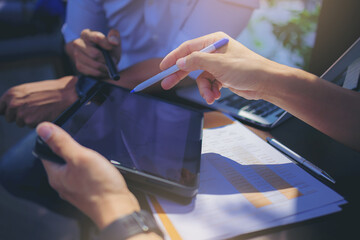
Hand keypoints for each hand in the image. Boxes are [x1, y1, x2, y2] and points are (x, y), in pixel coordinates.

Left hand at [0, 76, 77, 127]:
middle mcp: (13, 103)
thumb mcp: (28, 89)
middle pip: (9, 118)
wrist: (66, 94)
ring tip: (41, 110)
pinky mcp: (30, 122)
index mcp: (11, 93)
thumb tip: (7, 109)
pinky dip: (38, 123)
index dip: (8, 111)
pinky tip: (45, 114)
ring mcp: (21, 113)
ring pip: (21, 123)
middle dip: (19, 116)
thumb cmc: (50, 90)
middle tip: (34, 108)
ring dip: (30, 120)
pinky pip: (31, 127)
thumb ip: (16, 98)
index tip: (14, 111)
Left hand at [37, 122, 139, 229]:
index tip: (63, 133)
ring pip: (75, 169)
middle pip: (61, 161)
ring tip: (93, 155)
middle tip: (82, 143)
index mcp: (56, 176)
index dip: (53, 141)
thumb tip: (42, 128)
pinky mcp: (89, 193)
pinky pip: (86, 177)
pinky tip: (100, 168)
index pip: (45, 153)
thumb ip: (62, 142)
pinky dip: (91, 170)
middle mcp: (64, 184)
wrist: (118, 208)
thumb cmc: (100, 187)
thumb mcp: (80, 157)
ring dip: (82, 160)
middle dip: (70, 150)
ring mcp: (77, 190)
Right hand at [67, 29, 120, 77]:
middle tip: (113, 60)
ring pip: (95, 64)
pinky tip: (104, 70)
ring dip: (105, 67)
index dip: (106, 44)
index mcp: (86, 34)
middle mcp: (78, 43)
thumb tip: (113, 42)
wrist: (104, 59)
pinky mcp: (79, 66)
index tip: (111, 48)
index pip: (97, 38)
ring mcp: (77, 55)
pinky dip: (101, 73)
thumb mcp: (114, 40)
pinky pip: (92, 72)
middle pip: (95, 54)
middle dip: (106, 59)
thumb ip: (114, 37)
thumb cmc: (108, 48)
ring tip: (109, 66)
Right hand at [160, 32, 287, 103]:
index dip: (174, 58)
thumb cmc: (247, 69)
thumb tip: (180, 62)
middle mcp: (215, 51)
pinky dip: (210, 91)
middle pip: (191, 63)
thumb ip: (196, 61)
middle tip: (166, 84)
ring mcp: (219, 64)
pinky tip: (216, 96)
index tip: (162, 68)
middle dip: (181, 76)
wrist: (266, 83)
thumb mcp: (218, 64)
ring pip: (200, 78)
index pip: (188, 48)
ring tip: (210, 96)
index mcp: (214, 41)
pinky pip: (209, 84)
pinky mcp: (223, 76)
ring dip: (204, 89)